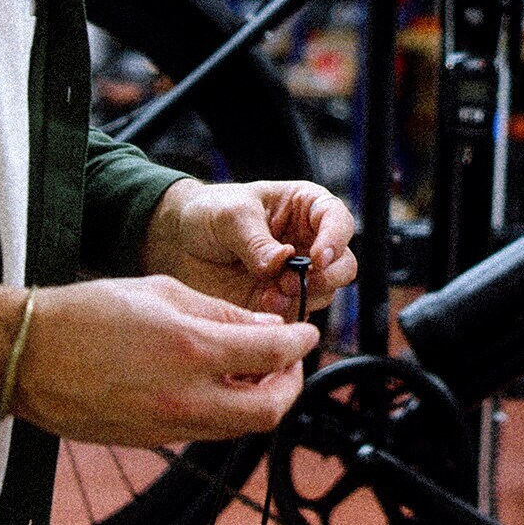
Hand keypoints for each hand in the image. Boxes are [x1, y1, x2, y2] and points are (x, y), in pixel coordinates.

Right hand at [9, 276, 318, 445]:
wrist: (29, 355)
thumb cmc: (90, 312)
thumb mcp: (165, 291)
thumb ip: (222, 313)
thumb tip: (266, 330)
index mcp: (192, 348)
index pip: (274, 355)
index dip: (300, 342)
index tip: (306, 332)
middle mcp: (186, 396)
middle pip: (269, 411)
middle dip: (290, 385)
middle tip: (289, 361)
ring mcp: (169, 424)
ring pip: (240, 426)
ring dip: (260, 400)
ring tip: (254, 369)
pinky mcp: (153, 440)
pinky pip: (207, 430)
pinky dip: (225, 409)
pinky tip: (217, 382)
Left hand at [144, 179, 357, 315]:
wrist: (180, 242)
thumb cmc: (211, 212)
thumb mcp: (230, 215)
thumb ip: (257, 240)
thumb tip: (282, 262)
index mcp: (306, 208)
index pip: (338, 220)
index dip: (335, 240)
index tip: (318, 258)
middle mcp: (310, 242)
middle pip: (343, 265)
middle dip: (324, 277)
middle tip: (290, 281)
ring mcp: (297, 275)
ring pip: (324, 294)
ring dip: (301, 299)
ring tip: (268, 296)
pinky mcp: (282, 302)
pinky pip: (297, 315)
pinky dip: (285, 316)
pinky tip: (262, 307)